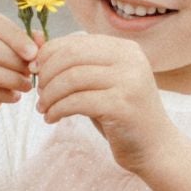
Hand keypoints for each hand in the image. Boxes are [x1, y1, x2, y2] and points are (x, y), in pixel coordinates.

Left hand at [34, 26, 179, 176]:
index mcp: (124, 48)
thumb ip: (75, 65)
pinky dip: (58, 110)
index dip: (48, 56)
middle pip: (71, 56)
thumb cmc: (121, 115)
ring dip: (50, 95)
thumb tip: (36, 45)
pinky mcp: (122, 106)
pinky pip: (77, 102)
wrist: (155, 148)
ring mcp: (128, 81)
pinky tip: (52, 119)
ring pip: (72, 78)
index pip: (74, 42)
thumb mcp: (99, 84)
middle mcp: (129, 59)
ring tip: (43, 109)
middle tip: (39, 94)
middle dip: (47, 75)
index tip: (36, 74)